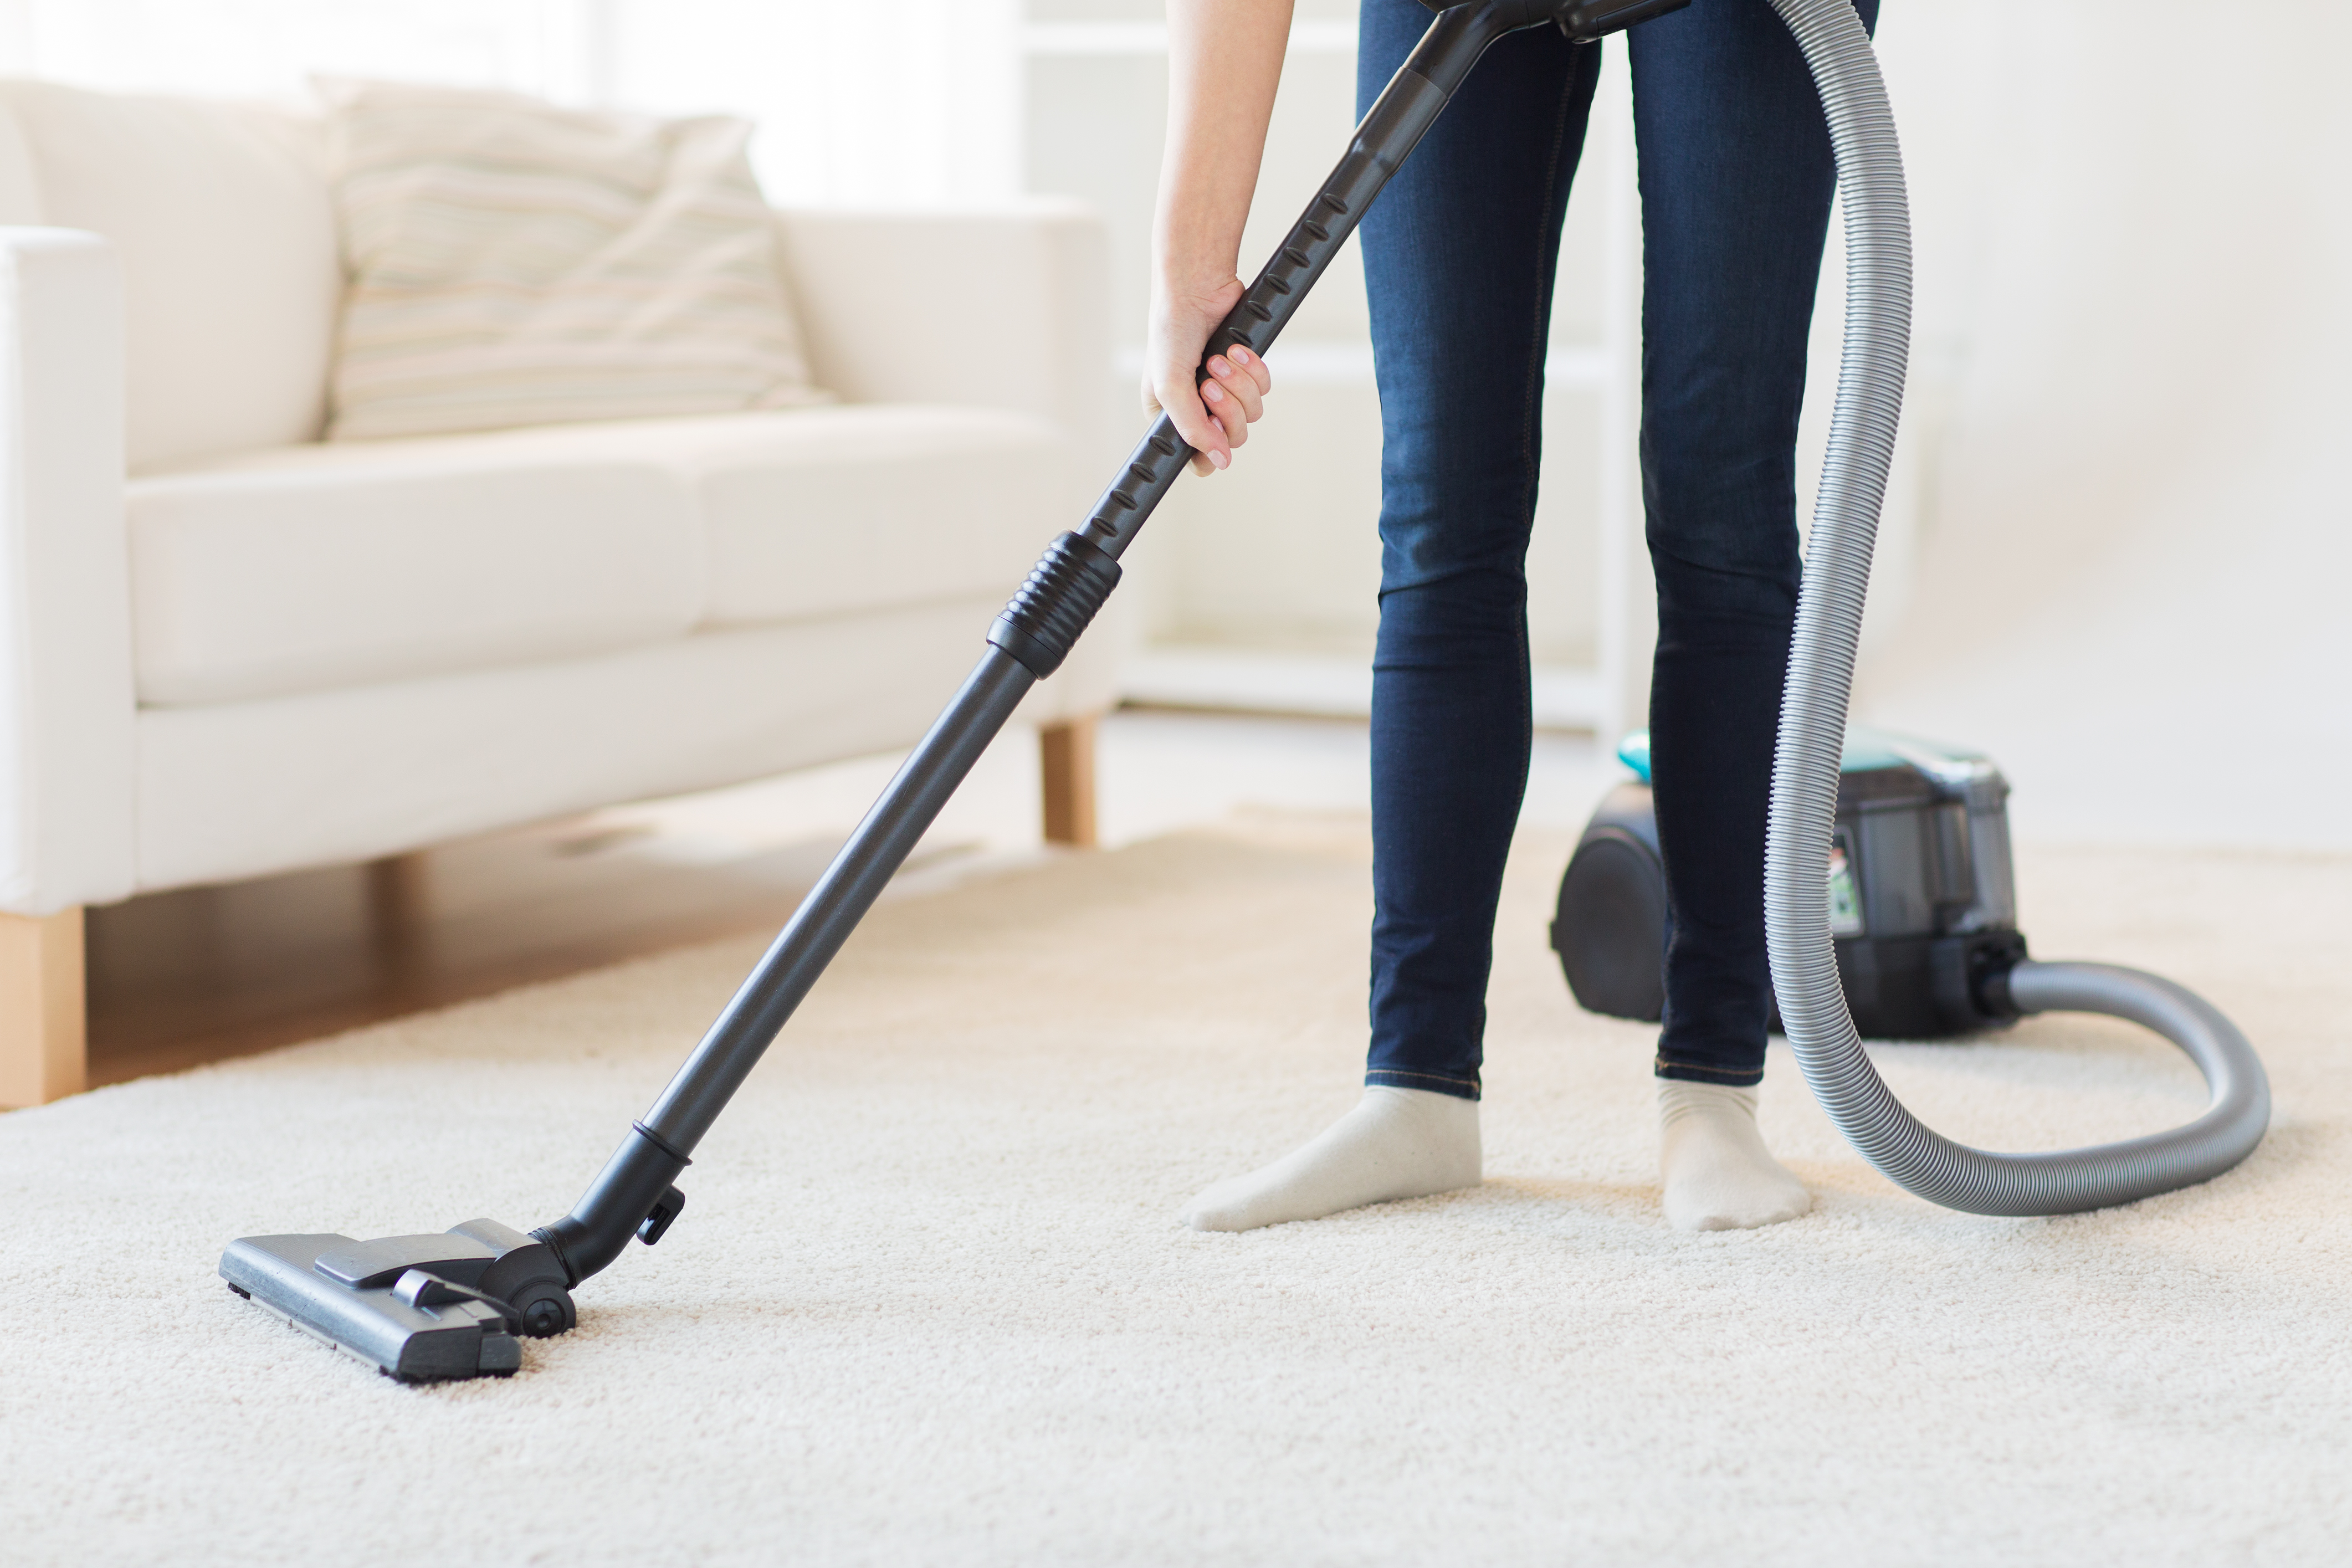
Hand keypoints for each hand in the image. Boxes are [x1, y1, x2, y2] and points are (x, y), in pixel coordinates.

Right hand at [1145, 278, 1274, 476]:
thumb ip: (1192, 428)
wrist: (1198, 289)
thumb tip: (1222, 460)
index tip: (1211, 428)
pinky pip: (1263, 388)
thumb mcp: (1170, 385)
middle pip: (1232, 438)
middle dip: (1226, 408)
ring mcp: (1225, 391)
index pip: (1197, 459)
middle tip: (1210, 383)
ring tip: (1219, 359)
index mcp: (1172, 418)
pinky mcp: (1246, 373)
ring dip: (1238, 384)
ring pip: (1251, 414)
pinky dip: (1253, 369)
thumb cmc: (1172, 331)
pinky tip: (1236, 349)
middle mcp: (1199, 408)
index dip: (1210, 449)